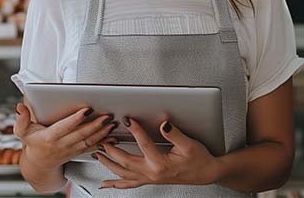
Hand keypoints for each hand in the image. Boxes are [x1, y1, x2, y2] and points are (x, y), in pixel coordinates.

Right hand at [14, 101, 117, 170]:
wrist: (39, 164)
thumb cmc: (33, 143)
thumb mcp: (23, 132)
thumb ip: (21, 119)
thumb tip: (20, 107)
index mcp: (50, 137)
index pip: (65, 127)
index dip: (76, 119)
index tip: (86, 110)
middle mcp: (62, 144)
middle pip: (81, 134)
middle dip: (95, 124)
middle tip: (106, 115)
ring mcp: (72, 149)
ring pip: (89, 141)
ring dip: (102, 132)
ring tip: (112, 123)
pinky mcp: (78, 152)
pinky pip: (92, 147)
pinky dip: (104, 142)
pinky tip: (112, 136)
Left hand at [93, 118, 220, 188]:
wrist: (206, 173)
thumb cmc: (198, 159)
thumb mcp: (189, 144)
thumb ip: (174, 134)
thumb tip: (163, 124)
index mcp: (160, 163)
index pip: (143, 144)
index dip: (134, 130)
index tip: (126, 119)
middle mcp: (152, 173)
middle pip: (125, 161)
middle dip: (111, 149)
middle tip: (103, 137)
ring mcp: (149, 178)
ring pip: (123, 174)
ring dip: (108, 164)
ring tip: (97, 154)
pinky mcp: (149, 179)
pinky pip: (128, 184)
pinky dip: (116, 184)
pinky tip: (106, 184)